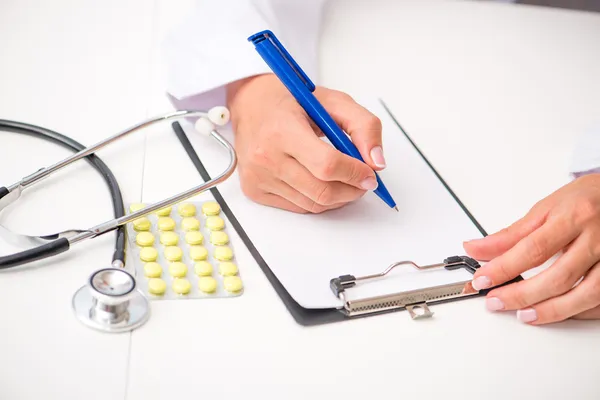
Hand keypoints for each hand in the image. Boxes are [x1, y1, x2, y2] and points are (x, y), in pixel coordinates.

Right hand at [225, 74, 384, 213]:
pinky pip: (299, 207)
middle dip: (352, 190)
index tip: (370, 174)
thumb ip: (363, 126)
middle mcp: (265, 157)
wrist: (251, 105)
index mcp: (282, 130)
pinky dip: (319, 200)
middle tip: (364, 181)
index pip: (327, 165)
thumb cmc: (292, 102)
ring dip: (339, 198)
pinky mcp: (254, 191)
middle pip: (322, 191)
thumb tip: (377, 163)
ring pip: (313, 204)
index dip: (355, 174)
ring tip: (345, 181)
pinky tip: (322, 183)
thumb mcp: (333, 101)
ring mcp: (258, 177)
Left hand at [464, 173, 599, 324]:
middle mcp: (597, 239)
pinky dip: (578, 311)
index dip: (504, 268)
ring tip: (524, 315)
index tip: (483, 279)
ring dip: (552, 310)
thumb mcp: (546, 208)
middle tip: (496, 301)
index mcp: (574, 217)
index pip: (533, 249)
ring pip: (586, 294)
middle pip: (559, 276)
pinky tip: (557, 313)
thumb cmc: (585, 200)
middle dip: (522, 294)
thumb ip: (512, 234)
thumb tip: (477, 249)